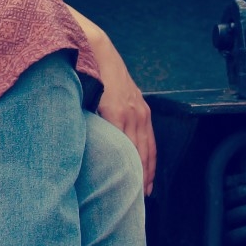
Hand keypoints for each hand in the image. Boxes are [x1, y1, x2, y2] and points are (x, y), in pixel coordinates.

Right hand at [91, 34, 156, 194]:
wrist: (94, 47)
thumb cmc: (101, 71)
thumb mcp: (116, 94)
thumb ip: (118, 113)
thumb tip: (111, 134)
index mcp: (140, 110)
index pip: (150, 147)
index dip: (150, 169)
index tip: (148, 188)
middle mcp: (139, 112)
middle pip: (145, 152)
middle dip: (144, 176)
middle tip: (141, 198)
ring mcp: (128, 111)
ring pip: (134, 149)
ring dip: (134, 171)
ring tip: (130, 191)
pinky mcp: (115, 108)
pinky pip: (120, 138)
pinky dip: (120, 156)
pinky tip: (117, 170)